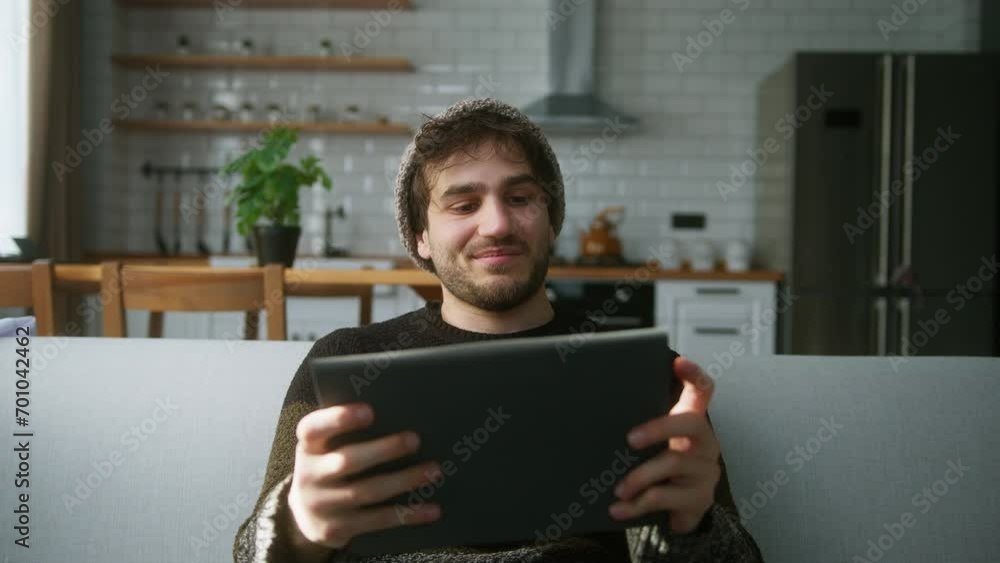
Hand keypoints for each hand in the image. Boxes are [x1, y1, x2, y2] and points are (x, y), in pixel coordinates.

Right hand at [288, 403, 441, 551]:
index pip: (313, 428)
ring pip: (368, 491)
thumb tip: (400, 412)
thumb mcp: (325, 447)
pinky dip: (408, 514)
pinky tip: (432, 509)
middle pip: (347, 460)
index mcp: (307, 446)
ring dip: (404, 480)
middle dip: (384, 450)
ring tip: (433, 470)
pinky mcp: (337, 529)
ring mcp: (322, 504)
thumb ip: (347, 432)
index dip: (339, 418)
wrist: (304, 515)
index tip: (370, 411)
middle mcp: (309, 475)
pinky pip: (378, 520)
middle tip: (415, 439)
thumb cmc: (328, 465)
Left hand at [609, 356, 720, 533]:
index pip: (703, 390)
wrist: (679, 511)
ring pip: (673, 463)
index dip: (694, 374)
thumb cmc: (661, 468)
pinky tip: (619, 509)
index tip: (677, 362)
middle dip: (659, 428)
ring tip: (618, 488)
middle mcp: (705, 442)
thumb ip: (640, 426)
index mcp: (693, 421)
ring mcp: (705, 470)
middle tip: (630, 439)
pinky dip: (637, 505)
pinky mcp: (699, 498)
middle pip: (690, 423)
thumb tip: (595, 411)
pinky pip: (665, 498)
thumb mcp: (655, 444)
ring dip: (639, 475)